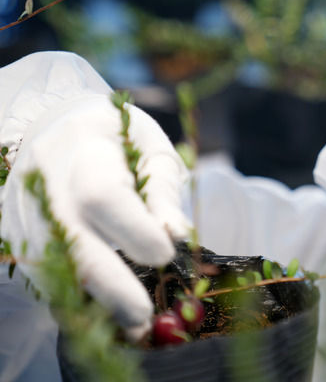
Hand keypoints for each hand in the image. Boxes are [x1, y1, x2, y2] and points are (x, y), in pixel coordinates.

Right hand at [1, 94, 190, 338]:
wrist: (54, 127)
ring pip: (54, 266)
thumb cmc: (115, 136)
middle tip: (143, 318)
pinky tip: (106, 312)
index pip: (103, 196)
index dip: (133, 231)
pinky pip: (46, 273)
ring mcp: (26, 213)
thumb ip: (163, 191)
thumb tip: (178, 235)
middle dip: (110, 286)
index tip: (165, 257)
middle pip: (71, 242)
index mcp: (86, 150)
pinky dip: (77, 297)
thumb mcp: (150, 147)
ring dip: (93, 301)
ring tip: (131, 325)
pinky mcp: (19, 236)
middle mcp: (47, 185)